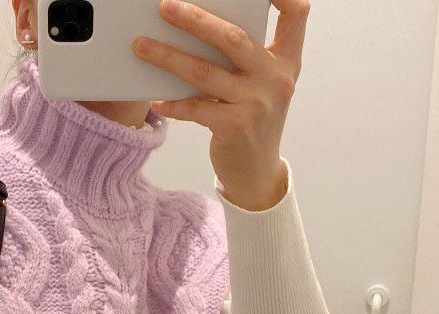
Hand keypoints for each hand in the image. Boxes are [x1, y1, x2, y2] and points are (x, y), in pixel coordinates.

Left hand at [132, 0, 309, 210]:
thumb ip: (243, 60)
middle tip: (165, 7)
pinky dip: (173, 103)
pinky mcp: (235, 128)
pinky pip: (196, 108)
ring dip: (168, 57)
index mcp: (286, 61)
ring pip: (205, 72)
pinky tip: (156, 99)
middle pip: (233, 38)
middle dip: (196, 19)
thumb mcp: (259, 86)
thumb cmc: (252, 121)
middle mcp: (275, 78)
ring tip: (141, 46)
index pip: (296, 15)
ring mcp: (256, 103)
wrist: (257, 173)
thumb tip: (196, 29)